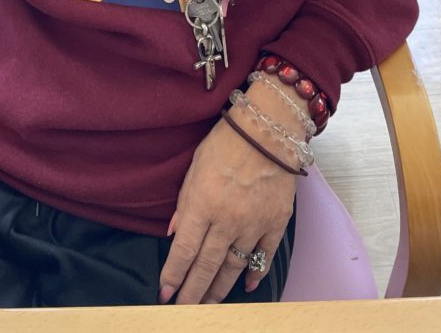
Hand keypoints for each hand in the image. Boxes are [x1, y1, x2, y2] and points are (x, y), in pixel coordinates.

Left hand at [159, 111, 295, 304]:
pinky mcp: (276, 223)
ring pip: (233, 267)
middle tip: (184, 311)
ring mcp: (253, 224)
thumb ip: (184, 203)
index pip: (183, 250)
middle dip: (193, 292)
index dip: (173, 275)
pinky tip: (246, 287)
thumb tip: (175, 234)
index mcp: (202, 204)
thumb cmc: (226, 142)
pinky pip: (264, 256)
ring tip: (208, 305)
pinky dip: (255, 273)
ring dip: (219, 289)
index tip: (165, 294)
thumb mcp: (194, 167)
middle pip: (207, 266)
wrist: (268, 129)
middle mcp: (226, 220)